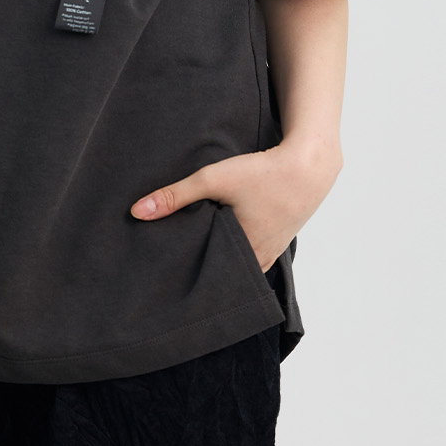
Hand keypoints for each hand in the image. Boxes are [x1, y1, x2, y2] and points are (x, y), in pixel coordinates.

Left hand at [128, 138, 342, 271]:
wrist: (308, 167)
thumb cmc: (262, 174)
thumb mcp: (214, 180)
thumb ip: (176, 196)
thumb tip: (136, 212)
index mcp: (242, 255)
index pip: (203, 277)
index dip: (181, 276)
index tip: (158, 276)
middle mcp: (256, 263)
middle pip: (218, 273)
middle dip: (195, 270)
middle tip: (165, 267)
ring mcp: (268, 254)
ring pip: (234, 265)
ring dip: (214, 258)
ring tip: (185, 254)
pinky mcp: (274, 241)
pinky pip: (247, 255)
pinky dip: (231, 249)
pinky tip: (215, 237)